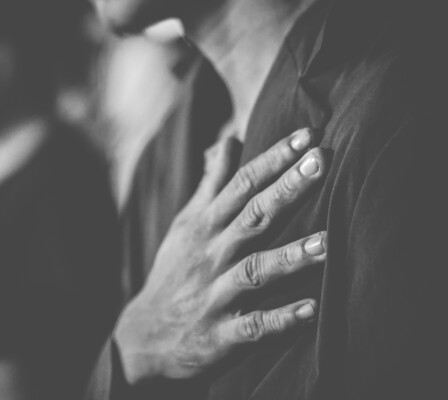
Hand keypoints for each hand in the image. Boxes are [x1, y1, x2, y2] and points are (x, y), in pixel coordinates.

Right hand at [114, 128, 326, 383]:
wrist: (145, 335)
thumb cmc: (175, 271)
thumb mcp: (187, 223)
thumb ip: (212, 182)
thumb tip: (230, 139)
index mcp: (206, 226)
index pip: (242, 184)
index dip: (274, 158)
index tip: (308, 134)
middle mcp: (212, 255)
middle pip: (252, 217)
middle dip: (286, 189)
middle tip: (321, 161)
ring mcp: (216, 295)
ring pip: (255, 271)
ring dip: (289, 257)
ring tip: (326, 241)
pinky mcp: (221, 334)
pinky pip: (254, 327)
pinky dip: (281, 319)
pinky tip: (313, 310)